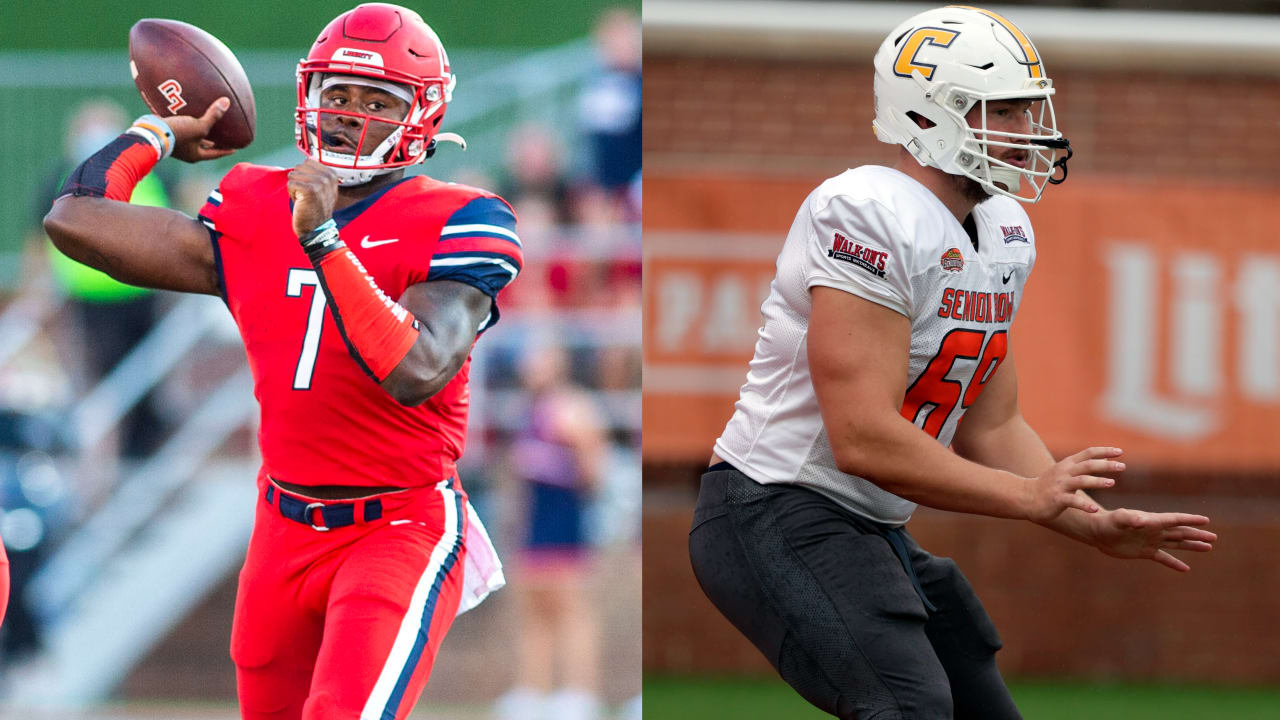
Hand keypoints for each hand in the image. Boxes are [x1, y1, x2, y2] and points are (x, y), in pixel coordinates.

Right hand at [167, 98, 235, 163]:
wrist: (149, 133)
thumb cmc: (178, 134)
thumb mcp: (199, 126)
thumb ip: (213, 116)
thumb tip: (227, 102)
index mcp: (195, 155)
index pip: (215, 154)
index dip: (226, 150)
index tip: (235, 149)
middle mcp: (186, 152)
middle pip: (203, 147)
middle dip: (211, 142)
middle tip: (221, 138)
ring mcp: (175, 144)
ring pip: (190, 138)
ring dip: (196, 132)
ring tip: (203, 124)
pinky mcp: (166, 134)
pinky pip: (178, 128)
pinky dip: (183, 123)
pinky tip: (184, 114)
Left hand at [286, 159, 339, 237]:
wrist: (317, 228)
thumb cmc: (317, 209)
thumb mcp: (323, 188)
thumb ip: (318, 173)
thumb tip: (310, 158)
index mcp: (332, 174)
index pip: (307, 162)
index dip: (305, 176)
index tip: (313, 190)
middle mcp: (327, 177)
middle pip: (299, 168)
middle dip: (299, 181)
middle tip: (308, 196)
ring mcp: (319, 183)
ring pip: (293, 175)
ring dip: (295, 188)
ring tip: (305, 199)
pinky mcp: (309, 190)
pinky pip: (290, 184)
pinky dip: (292, 195)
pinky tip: (301, 203)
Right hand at [1024, 446, 1121, 522]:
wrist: (1026, 497)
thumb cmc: (1049, 485)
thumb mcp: (1065, 471)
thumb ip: (1083, 465)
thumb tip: (1105, 458)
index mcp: (1068, 464)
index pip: (1088, 453)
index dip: (1104, 451)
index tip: (1120, 452)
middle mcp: (1064, 472)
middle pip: (1087, 465)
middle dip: (1106, 465)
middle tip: (1122, 466)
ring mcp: (1060, 486)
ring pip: (1081, 481)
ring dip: (1097, 481)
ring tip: (1112, 483)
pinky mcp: (1057, 499)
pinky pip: (1073, 501)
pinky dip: (1084, 505)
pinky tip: (1094, 509)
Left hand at [1091, 508, 1215, 571]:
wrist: (1097, 532)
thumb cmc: (1107, 522)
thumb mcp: (1118, 519)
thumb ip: (1129, 518)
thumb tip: (1141, 520)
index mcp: (1152, 521)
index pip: (1175, 520)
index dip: (1190, 520)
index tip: (1206, 520)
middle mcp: (1154, 531)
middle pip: (1180, 533)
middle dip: (1197, 534)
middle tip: (1214, 537)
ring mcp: (1151, 541)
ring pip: (1176, 544)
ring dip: (1191, 546)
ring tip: (1208, 547)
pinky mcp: (1144, 552)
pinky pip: (1163, 558)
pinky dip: (1174, 563)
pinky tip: (1186, 569)